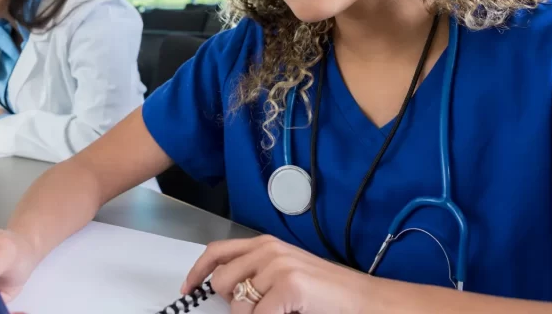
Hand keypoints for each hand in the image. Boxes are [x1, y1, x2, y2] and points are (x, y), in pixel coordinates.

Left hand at [183, 235, 370, 313]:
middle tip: (260, 309)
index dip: (198, 272)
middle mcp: (268, 250)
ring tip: (282, 311)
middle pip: (222, 281)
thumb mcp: (284, 274)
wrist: (364, 300)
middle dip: (233, 304)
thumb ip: (255, 275)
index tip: (188, 289)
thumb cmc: (325, 293)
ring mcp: (278, 267)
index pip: (217, 252)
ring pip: (239, 305)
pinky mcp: (289, 286)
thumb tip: (224, 291)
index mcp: (266, 244)